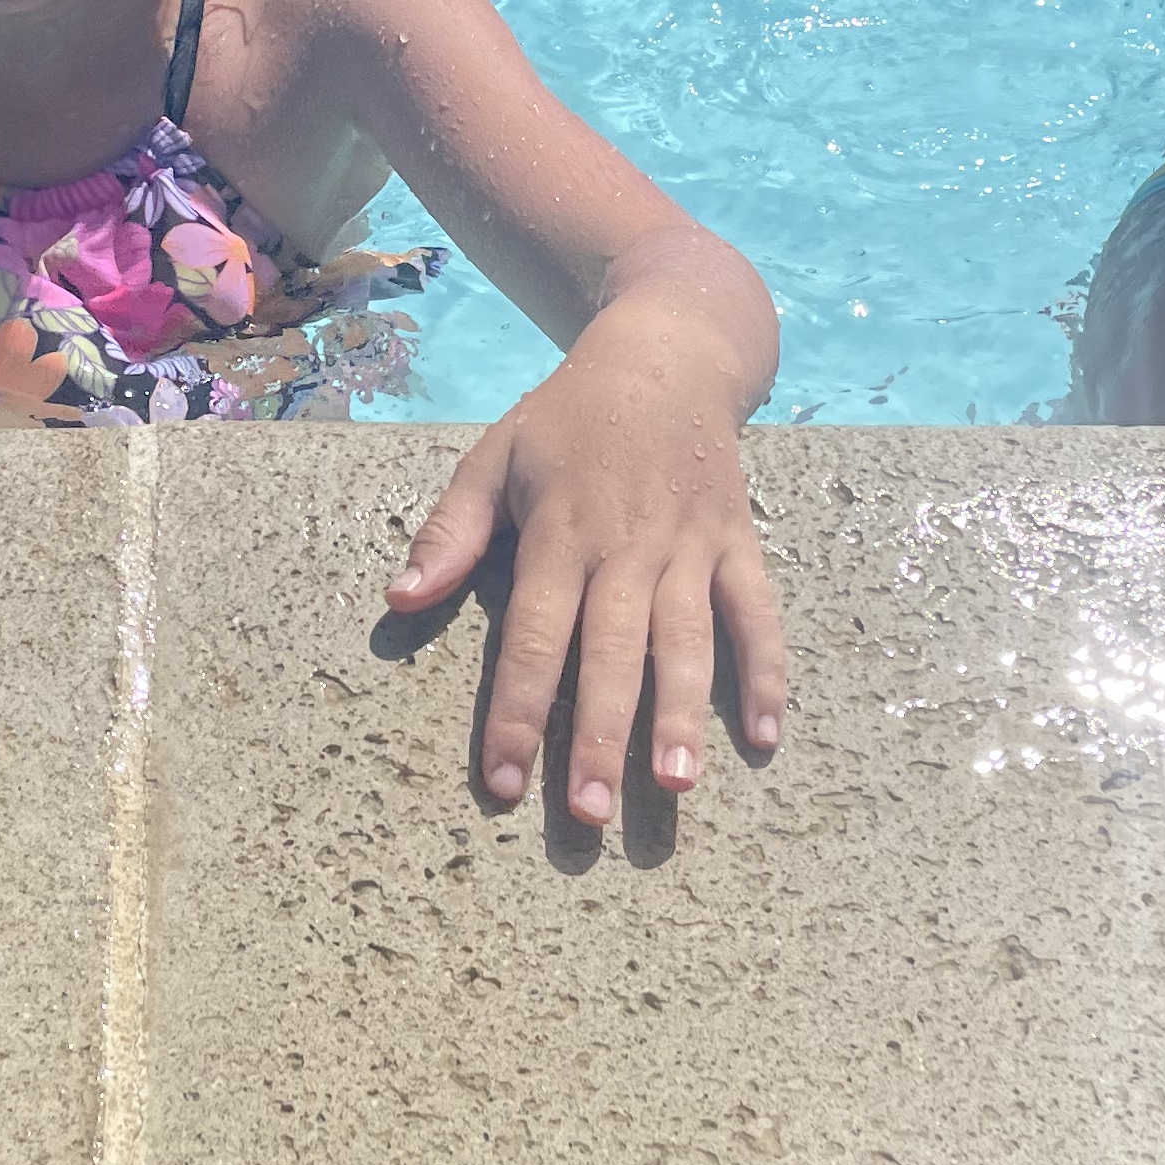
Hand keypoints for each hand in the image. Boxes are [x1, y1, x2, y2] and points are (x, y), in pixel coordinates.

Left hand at [384, 333, 785, 822]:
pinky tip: (765, 738)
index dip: (518, 711)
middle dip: (602, 735)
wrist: (668, 352)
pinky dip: (766, 672)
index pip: (534, 635)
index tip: (505, 783)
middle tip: (592, 812)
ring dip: (682, 715)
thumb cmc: (569, 416)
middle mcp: (627, 546)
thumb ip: (450, 532)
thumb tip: (399, 600)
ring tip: (677, 785)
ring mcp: (690, 546)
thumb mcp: (496, 456)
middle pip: (612, 652)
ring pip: (687, 640)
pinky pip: (757, 612)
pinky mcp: (737, 542)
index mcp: (560, 531)